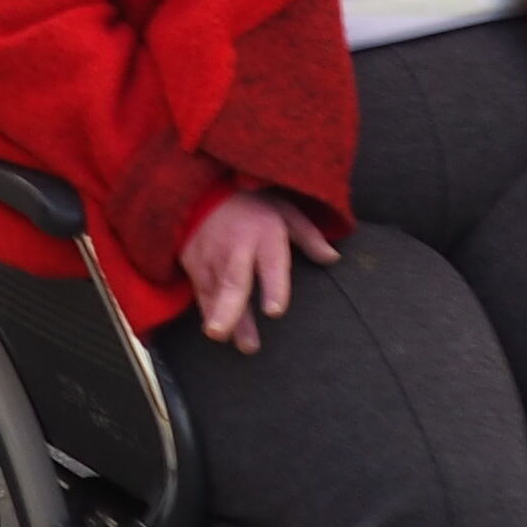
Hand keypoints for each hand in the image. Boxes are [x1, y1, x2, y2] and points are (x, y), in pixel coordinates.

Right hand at [177, 188, 337, 352]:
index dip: (272, 287)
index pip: (270, 263)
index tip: (273, 311)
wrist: (206, 189)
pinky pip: (202, 292)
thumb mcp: (285, 211)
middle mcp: (237, 248)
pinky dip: (207, 310)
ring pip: (215, 292)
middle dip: (228, 308)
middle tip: (222, 331)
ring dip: (219, 317)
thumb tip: (333, 258)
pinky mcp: (193, 263)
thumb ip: (308, 236)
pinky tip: (217, 331)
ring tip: (222, 337)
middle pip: (233, 281)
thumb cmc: (254, 205)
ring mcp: (212, 256)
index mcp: (265, 234)